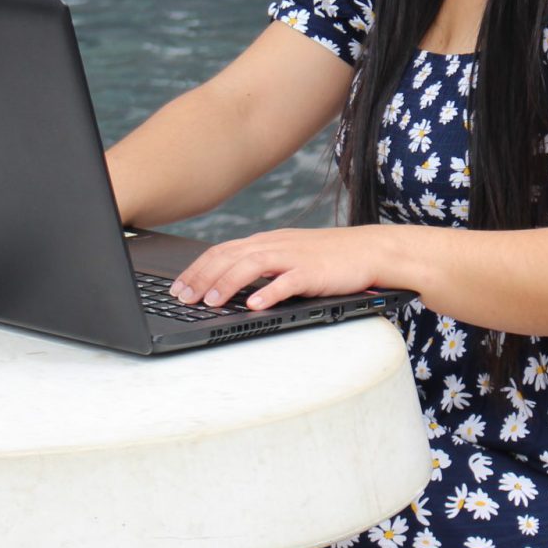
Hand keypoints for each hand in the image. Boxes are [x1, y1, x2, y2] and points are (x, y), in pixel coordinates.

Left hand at [169, 225, 399, 310]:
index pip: (223, 250)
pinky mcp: (313, 272)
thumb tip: (231, 284)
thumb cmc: (330, 258)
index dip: (197, 268)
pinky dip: (268, 292)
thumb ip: (263, 266)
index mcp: (267, 241)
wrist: (370, 251)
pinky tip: (253, 305)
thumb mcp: (289, 256)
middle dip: (202, 277)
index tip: (177, 287)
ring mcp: (294, 256)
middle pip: (230, 256)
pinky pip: (287, 281)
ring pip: (252, 265)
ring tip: (209, 302)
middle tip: (182, 298)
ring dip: (227, 284)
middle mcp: (276, 245)